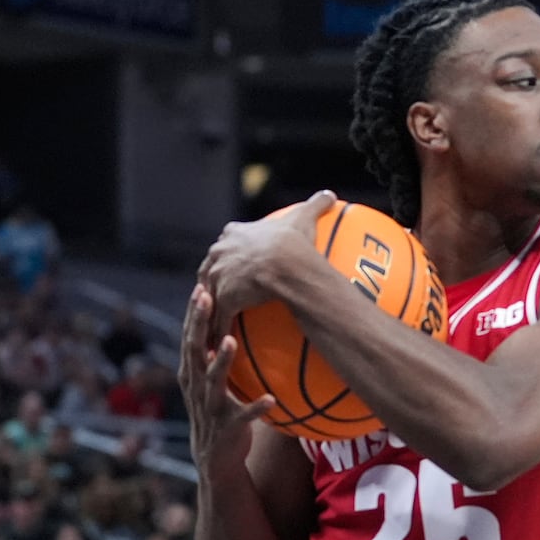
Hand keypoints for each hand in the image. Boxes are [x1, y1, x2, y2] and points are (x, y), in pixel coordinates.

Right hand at [179, 283, 274, 475]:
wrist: (216, 459)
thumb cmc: (220, 411)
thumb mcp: (215, 382)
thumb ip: (219, 357)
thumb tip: (237, 323)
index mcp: (193, 374)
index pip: (190, 338)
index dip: (194, 314)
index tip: (200, 287)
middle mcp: (196, 387)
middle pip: (194, 350)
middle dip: (199, 323)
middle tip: (207, 297)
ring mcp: (210, 407)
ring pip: (213, 380)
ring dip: (221, 360)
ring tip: (231, 340)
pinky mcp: (227, 427)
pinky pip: (243, 416)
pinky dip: (256, 407)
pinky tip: (271, 399)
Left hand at [199, 191, 335, 337]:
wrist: (287, 263)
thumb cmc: (294, 241)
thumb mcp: (304, 218)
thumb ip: (314, 205)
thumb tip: (330, 194)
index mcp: (233, 235)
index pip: (224, 244)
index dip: (227, 254)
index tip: (231, 261)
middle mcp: (219, 255)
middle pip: (210, 270)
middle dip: (212, 282)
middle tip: (217, 293)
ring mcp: (219, 279)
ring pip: (210, 298)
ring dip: (210, 312)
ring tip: (211, 324)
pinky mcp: (224, 300)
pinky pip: (220, 321)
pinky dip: (219, 334)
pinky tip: (220, 345)